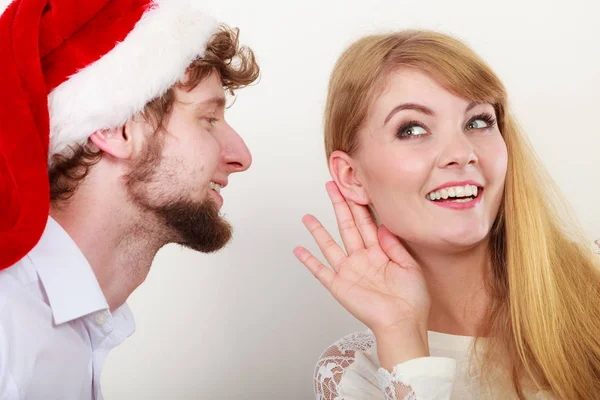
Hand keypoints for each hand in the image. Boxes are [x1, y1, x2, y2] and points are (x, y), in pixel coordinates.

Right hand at [294, 182, 430, 366]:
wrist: (403, 323)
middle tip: (331, 186)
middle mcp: (362, 258)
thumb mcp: (410, 266)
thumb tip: (383, 226)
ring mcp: (349, 271)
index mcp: (380, 252)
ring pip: (330, 244)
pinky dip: (308, 261)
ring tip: (308, 216)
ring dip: (318, 231)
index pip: (366, 222)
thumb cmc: (411, 300)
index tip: (352, 188)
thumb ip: (394, 245)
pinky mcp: (339, 286)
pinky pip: (320, 271)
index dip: (358, 204)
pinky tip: (299, 249)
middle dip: (339, 205)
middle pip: (347, 226)